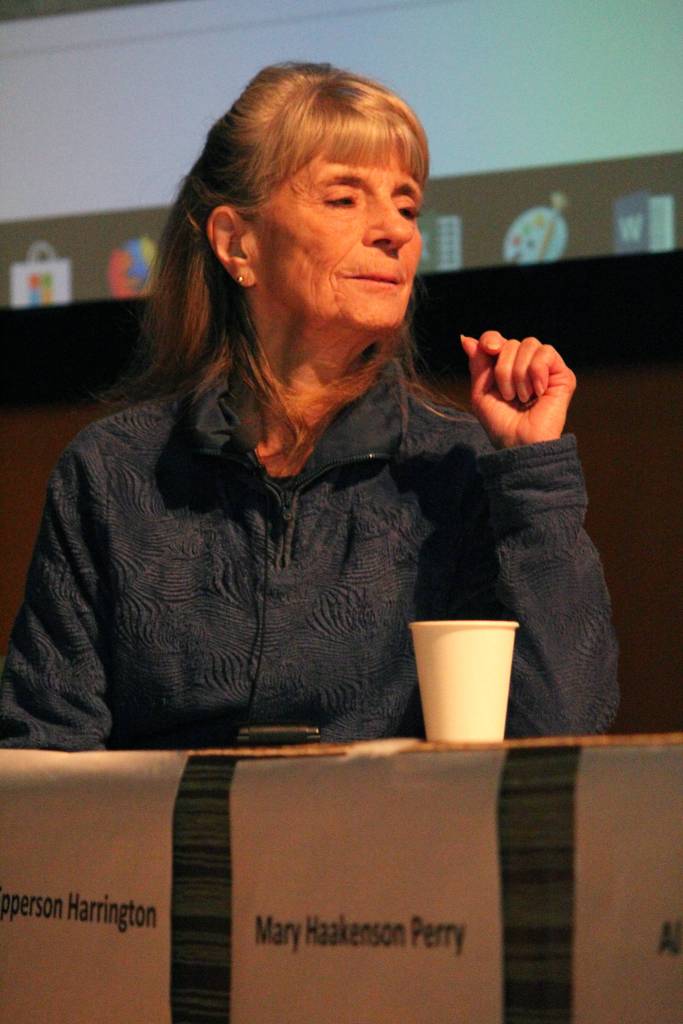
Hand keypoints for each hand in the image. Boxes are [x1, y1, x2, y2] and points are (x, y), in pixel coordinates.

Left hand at [460, 331, 575, 448]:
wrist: (520, 443)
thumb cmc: (501, 424)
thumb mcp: (481, 393)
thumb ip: (477, 364)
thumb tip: (466, 338)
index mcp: (505, 367)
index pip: (496, 339)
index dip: (491, 339)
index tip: (489, 349)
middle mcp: (525, 364)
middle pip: (511, 342)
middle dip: (504, 370)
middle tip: (509, 395)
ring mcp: (545, 369)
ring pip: (529, 344)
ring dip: (520, 374)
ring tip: (523, 397)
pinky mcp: (562, 374)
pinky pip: (547, 352)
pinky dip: (537, 371)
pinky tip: (539, 391)